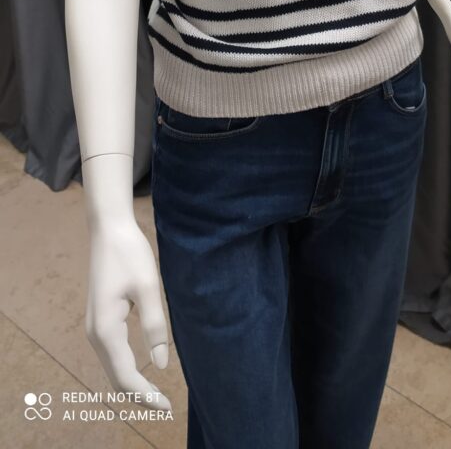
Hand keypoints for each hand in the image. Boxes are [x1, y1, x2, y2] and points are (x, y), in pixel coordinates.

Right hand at [86, 217, 171, 410]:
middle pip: (115, 378)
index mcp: (106, 329)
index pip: (124, 376)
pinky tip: (142, 371)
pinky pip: (112, 354)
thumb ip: (154, 326)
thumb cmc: (130, 254)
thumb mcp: (148, 288)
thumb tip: (160, 365)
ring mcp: (95, 327)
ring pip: (112, 368)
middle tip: (165, 407)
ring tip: (156, 395)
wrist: (109, 229)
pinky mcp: (100, 319)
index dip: (145, 395)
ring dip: (131, 384)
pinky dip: (126, 369)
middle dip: (138, 396)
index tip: (167, 407)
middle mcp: (95, 334)